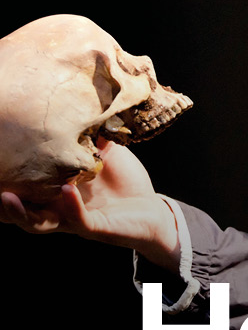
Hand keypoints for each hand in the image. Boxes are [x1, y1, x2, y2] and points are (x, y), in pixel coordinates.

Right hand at [0, 139, 180, 270]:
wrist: (150, 208)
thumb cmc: (122, 180)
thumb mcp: (103, 152)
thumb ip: (90, 134)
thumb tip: (81, 101)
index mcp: (52, 189)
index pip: (20, 186)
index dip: (2, 177)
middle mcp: (55, 207)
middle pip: (17, 210)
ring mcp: (72, 220)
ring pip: (38, 223)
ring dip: (21, 212)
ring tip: (7, 197)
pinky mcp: (94, 228)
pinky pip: (78, 219)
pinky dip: (70, 205)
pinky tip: (66, 190)